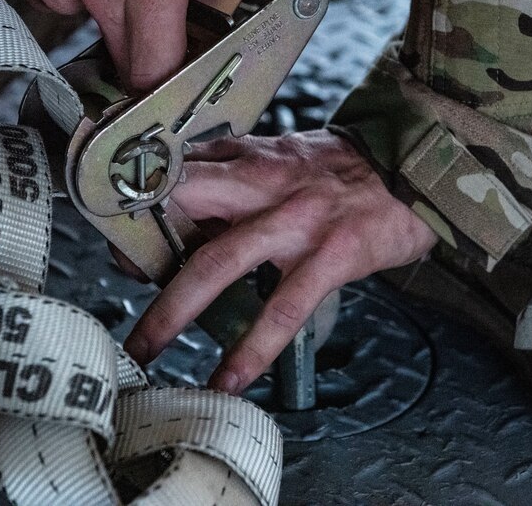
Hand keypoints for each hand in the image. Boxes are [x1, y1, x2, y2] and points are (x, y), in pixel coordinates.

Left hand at [121, 130, 438, 392]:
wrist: (417, 168)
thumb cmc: (348, 167)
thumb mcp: (286, 152)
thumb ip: (238, 167)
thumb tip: (187, 186)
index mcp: (251, 156)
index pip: (177, 171)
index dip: (138, 200)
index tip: (115, 231)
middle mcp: (264, 182)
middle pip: (182, 205)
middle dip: (140, 246)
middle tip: (117, 281)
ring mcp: (295, 221)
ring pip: (218, 261)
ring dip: (174, 310)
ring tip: (144, 349)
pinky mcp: (329, 257)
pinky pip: (282, 309)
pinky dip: (250, 349)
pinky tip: (227, 380)